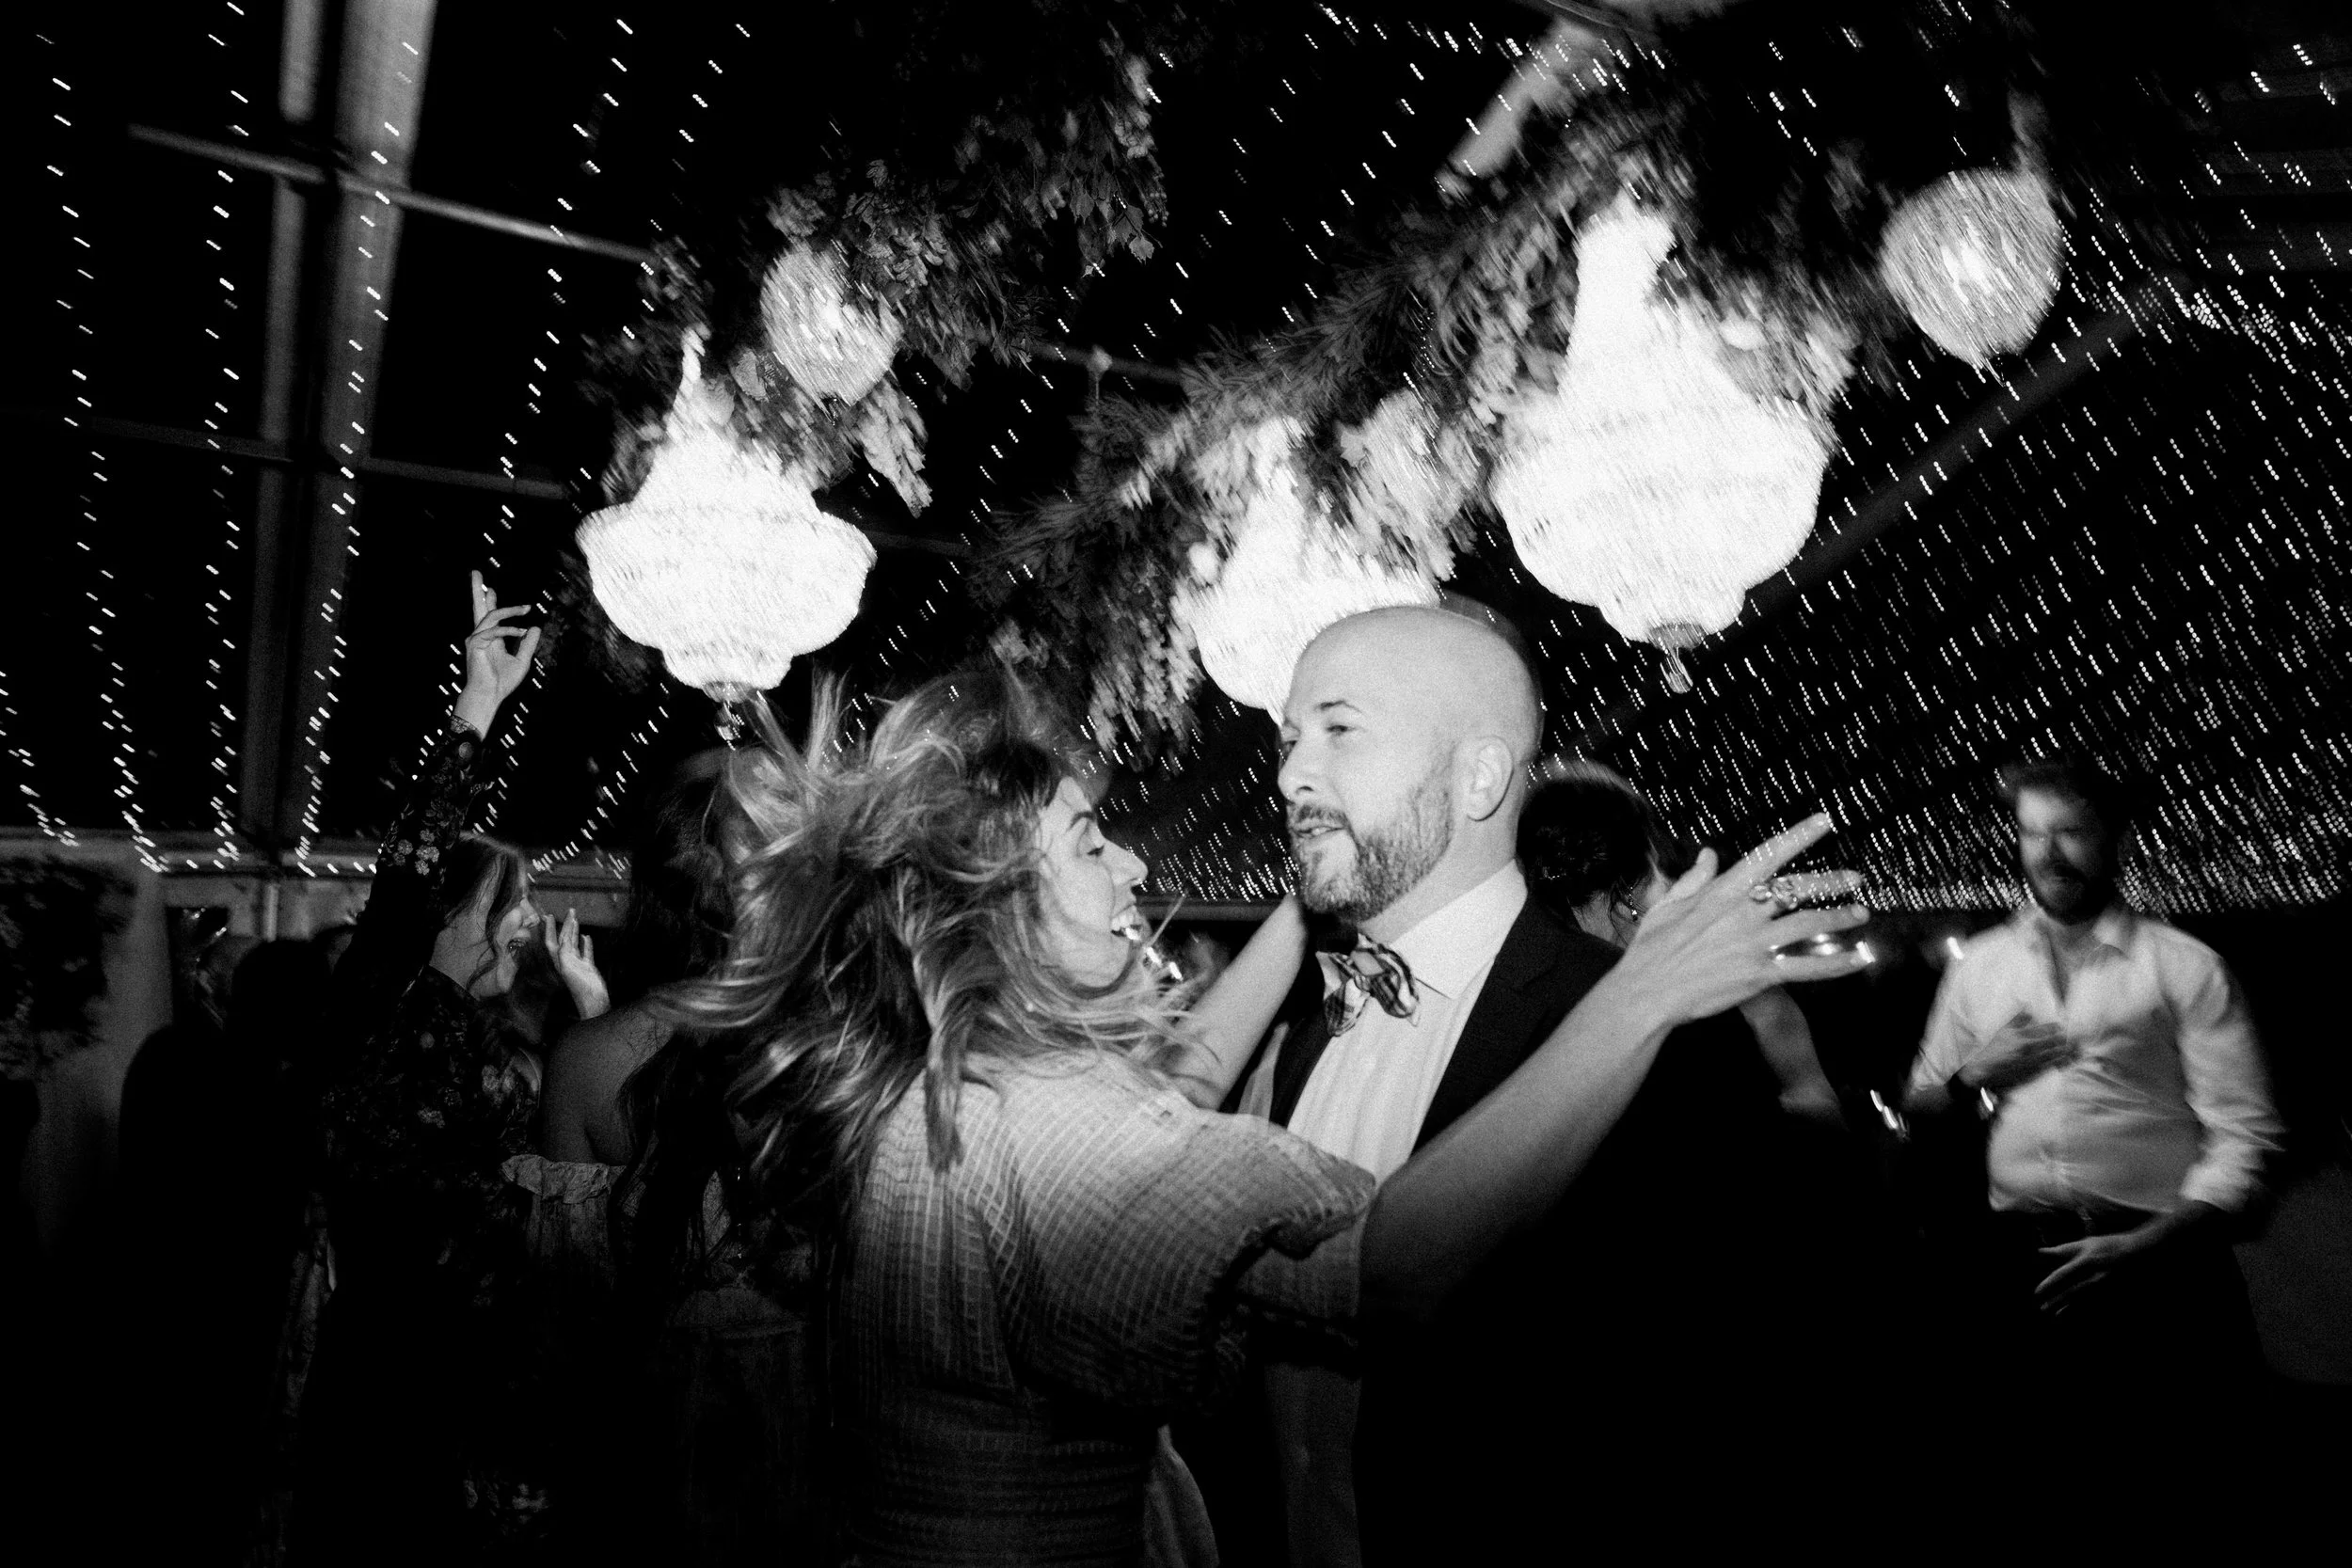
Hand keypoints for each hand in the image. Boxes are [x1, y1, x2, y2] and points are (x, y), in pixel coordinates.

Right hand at [454, 570, 541, 734]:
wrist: (490, 695)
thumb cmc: (503, 682)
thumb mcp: (523, 660)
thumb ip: (528, 644)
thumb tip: (536, 627)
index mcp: (491, 638)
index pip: (490, 615)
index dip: (491, 600)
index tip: (491, 588)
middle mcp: (481, 635)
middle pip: (478, 607)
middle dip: (477, 589)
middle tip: (475, 572)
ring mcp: (476, 639)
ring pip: (491, 615)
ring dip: (510, 610)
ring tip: (526, 608)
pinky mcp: (475, 644)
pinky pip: (494, 631)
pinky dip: (509, 630)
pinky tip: (522, 631)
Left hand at [543, 908, 608, 1020]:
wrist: (594, 1003)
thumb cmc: (580, 988)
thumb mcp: (569, 968)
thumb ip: (565, 953)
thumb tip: (564, 939)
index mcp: (559, 961)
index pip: (552, 941)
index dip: (549, 929)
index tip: (548, 915)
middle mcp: (566, 961)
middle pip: (564, 939)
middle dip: (565, 925)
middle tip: (569, 911)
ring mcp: (577, 964)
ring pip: (574, 944)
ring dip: (575, 931)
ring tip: (576, 918)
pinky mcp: (588, 968)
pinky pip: (586, 952)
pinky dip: (586, 944)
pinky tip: (587, 937)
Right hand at [1609, 814, 1869, 1027]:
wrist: (1649, 992)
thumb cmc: (1651, 948)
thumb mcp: (1667, 904)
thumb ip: (1694, 877)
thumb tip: (1709, 853)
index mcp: (1722, 891)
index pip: (1768, 855)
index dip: (1799, 836)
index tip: (1824, 822)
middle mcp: (1744, 913)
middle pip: (1797, 889)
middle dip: (1831, 881)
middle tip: (1856, 877)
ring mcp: (1755, 944)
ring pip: (1808, 925)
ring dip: (1839, 918)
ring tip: (1861, 913)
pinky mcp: (1761, 974)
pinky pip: (1807, 967)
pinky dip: (1836, 963)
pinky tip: (1857, 960)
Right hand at [1959, 1014, 2075, 1092]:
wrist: (1986, 1070)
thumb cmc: (1993, 1050)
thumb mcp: (2003, 1031)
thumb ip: (2017, 1019)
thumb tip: (2029, 1006)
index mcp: (2023, 1037)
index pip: (2045, 1030)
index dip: (2056, 1028)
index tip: (2062, 1026)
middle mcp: (2031, 1049)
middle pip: (2054, 1043)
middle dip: (2067, 1040)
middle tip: (2078, 1037)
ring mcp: (2034, 1062)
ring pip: (2056, 1055)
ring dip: (2069, 1051)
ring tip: (2078, 1048)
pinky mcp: (2034, 1072)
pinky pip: (2052, 1067)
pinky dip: (2062, 1063)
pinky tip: (2068, 1060)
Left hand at [2035, 1228, 2156, 1313]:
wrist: (2140, 1252)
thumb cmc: (2109, 1245)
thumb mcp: (2086, 1243)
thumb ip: (2063, 1250)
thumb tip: (2040, 1251)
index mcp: (2087, 1260)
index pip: (2063, 1274)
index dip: (2049, 1284)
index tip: (2037, 1292)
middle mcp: (2095, 1275)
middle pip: (2072, 1291)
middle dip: (2056, 1301)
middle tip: (2042, 1308)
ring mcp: (2106, 1286)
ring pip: (2083, 1301)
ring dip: (2067, 1308)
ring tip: (2054, 1315)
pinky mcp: (2113, 1292)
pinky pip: (2095, 1304)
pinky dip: (2083, 1311)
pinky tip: (2073, 1316)